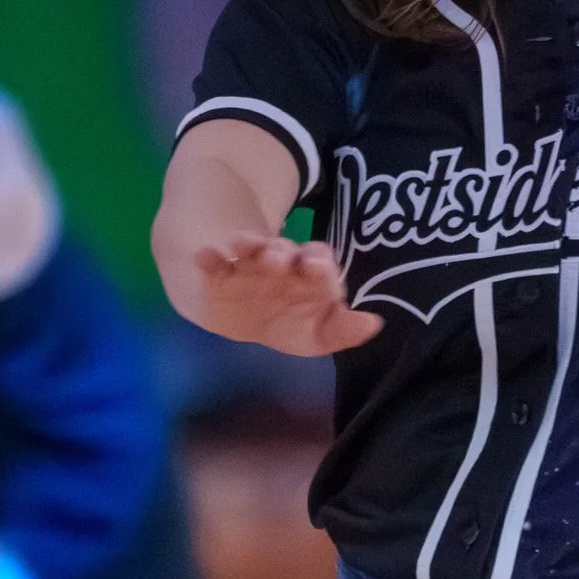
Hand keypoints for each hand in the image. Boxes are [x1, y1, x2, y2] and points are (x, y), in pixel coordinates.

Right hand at [181, 231, 380, 353]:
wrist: (246, 320)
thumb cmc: (291, 322)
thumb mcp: (318, 333)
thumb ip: (343, 330)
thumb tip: (374, 323)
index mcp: (309, 273)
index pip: (319, 261)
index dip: (318, 263)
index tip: (315, 268)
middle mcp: (282, 262)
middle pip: (284, 249)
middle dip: (281, 251)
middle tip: (276, 260)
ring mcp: (250, 264)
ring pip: (252, 248)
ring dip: (248, 245)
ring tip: (240, 245)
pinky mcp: (221, 272)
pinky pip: (215, 261)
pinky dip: (209, 258)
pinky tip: (204, 256)